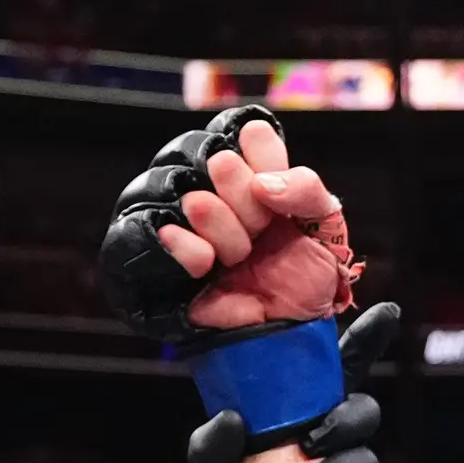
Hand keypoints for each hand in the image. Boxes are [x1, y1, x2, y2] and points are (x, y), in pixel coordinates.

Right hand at [98, 106, 358, 338]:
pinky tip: (206, 261)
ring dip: (218, 222)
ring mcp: (174, 218)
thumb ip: (306, 188)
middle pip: (207, 155)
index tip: (275, 194)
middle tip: (260, 231)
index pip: (239, 130)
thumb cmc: (303, 274)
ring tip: (236, 255)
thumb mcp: (323, 224)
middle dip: (243, 194)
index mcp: (244, 168)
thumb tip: (265, 184)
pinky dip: (179, 244)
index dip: (261, 155)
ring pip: (176, 189)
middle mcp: (204, 184)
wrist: (289, 332)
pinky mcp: (150, 256)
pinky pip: (140, 231)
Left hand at [185, 301, 405, 462]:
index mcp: (295, 422)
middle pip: (361, 410)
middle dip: (343, 420)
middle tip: (313, 441)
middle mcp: (328, 447)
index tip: (385, 313)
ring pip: (369, 454)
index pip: (333, 374)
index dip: (362, 341)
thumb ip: (208, 449)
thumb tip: (232, 419)